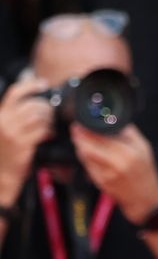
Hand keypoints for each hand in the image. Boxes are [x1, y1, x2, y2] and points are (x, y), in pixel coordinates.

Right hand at [0, 72, 54, 204]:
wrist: (1, 174)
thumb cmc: (7, 151)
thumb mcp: (6, 129)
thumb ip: (16, 116)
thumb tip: (39, 101)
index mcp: (0, 115)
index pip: (15, 93)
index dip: (30, 85)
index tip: (43, 84)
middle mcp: (4, 121)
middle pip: (33, 104)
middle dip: (47, 108)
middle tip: (51, 115)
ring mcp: (12, 133)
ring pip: (40, 116)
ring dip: (50, 120)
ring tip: (50, 127)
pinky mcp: (22, 143)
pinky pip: (42, 130)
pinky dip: (49, 131)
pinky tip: (49, 135)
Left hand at [69, 124, 157, 223]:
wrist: (144, 197)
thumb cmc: (145, 171)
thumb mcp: (144, 148)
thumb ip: (129, 133)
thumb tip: (114, 120)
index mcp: (130, 153)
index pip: (104, 137)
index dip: (90, 129)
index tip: (82, 123)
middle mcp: (118, 164)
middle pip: (91, 146)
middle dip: (80, 136)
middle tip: (75, 128)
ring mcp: (107, 174)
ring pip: (86, 156)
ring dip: (79, 146)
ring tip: (77, 138)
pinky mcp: (100, 182)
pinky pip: (87, 166)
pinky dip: (83, 157)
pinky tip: (82, 151)